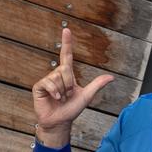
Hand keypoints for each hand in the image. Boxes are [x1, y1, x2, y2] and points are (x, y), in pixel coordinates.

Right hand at [32, 29, 113, 146]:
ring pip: (58, 77)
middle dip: (70, 84)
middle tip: (68, 95)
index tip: (66, 30)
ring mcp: (47, 80)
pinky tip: (55, 98)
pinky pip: (49, 83)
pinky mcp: (39, 86)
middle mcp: (57, 74)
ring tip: (61, 98)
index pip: (67, 55)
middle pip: (65, 70)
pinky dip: (55, 92)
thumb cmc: (72, 109)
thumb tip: (111, 77)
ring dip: (63, 91)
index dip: (67, 43)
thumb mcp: (87, 95)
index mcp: (67, 74)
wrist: (60, 121)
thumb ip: (97, 85)